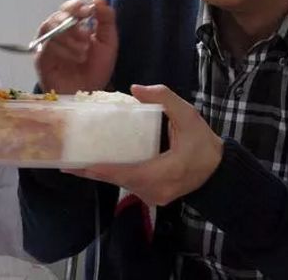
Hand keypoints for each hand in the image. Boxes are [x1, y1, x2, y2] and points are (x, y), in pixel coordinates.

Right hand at [34, 0, 117, 94]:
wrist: (90, 94)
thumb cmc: (97, 69)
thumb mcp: (108, 43)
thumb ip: (106, 20)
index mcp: (75, 25)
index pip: (71, 7)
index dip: (78, 6)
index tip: (89, 11)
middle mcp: (59, 32)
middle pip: (58, 15)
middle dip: (74, 25)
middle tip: (87, 37)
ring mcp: (48, 44)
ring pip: (51, 28)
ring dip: (70, 39)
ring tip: (83, 54)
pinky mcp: (41, 58)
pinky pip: (46, 46)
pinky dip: (63, 50)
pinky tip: (75, 59)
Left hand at [65, 84, 222, 205]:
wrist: (220, 171)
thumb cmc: (204, 144)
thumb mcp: (188, 116)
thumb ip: (164, 99)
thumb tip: (135, 90)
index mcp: (161, 173)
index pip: (121, 172)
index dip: (96, 168)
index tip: (73, 164)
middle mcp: (153, 190)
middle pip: (116, 179)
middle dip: (91, 169)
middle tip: (67, 158)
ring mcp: (153, 197)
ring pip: (121, 183)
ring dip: (101, 172)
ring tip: (77, 159)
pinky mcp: (153, 197)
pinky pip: (128, 185)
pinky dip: (114, 174)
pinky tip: (98, 164)